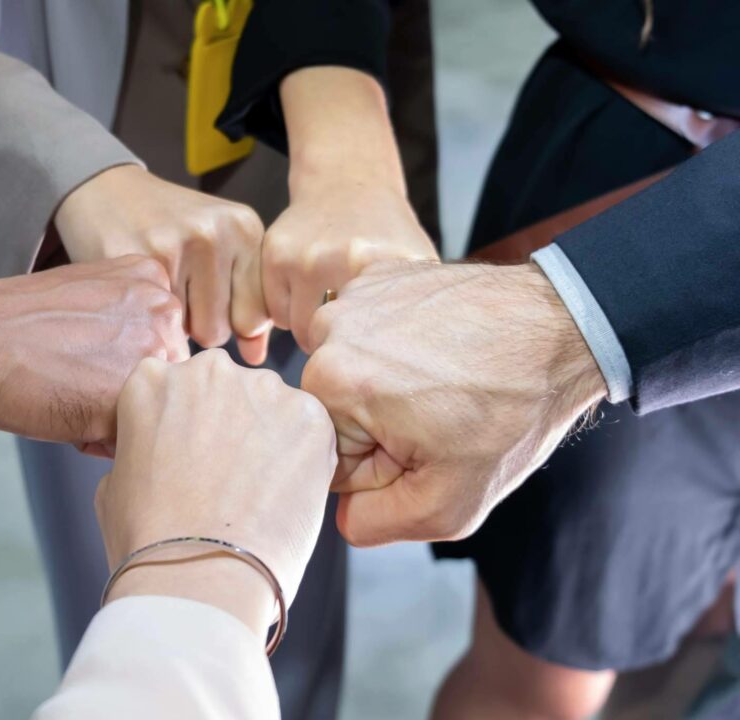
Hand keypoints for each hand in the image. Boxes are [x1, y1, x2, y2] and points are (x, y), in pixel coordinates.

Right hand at [0, 256, 187, 447]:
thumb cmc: (18, 327)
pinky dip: (102, 440)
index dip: (128, 367)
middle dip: (130, 395)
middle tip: (79, 383)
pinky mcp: (131, 394)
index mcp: (154, 282)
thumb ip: (133, 324)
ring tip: (73, 398)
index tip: (90, 361)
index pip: (167, 345)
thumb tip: (158, 376)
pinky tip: (69, 417)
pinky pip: (132, 437)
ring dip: (119, 418)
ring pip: (154, 408)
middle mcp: (163, 311)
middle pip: (168, 378)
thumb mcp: (91, 301)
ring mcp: (152, 350)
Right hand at [55, 165, 270, 363]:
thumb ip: (246, 305)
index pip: (256, 316)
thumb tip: (256, 359)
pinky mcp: (137, 261)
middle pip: (221, 330)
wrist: (107, 190)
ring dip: (173, 325)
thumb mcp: (220, 252)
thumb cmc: (171, 229)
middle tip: (179, 293)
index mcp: (244, 228)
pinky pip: (155, 324)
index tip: (212, 302)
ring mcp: (175, 246)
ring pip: (188, 332)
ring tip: (161, 290)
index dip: (231, 323)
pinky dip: (146, 318)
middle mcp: (215, 233)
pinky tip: (138, 291)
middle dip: (199, 325)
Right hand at [97, 349, 335, 637]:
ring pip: (270, 405)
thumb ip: (143, 443)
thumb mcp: (115, 480)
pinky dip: (302, 455)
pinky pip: (308, 427)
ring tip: (258, 491)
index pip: (177, 387)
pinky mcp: (308, 415)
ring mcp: (262, 389)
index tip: (191, 457)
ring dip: (268, 436)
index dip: (186, 426)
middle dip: (228, 423)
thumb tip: (163, 448)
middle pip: (225, 388)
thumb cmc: (150, 540)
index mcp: (152, 380)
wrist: (200, 577)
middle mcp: (207, 370)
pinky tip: (283, 493)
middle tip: (227, 476)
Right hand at [270, 65, 437, 350]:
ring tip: (329, 308)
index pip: (371, 341)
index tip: (374, 348)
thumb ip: (421, 306)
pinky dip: (288, 312)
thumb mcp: (417, 263)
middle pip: (332, 339)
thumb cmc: (385, 234)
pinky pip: (275, 312)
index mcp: (384, 264)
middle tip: (350, 329)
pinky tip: (306, 293)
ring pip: (298, 329)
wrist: (346, 184)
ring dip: (311, 329)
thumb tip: (416, 358)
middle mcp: (341, 258)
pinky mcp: (274, 253)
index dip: (371, 352)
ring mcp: (303, 256)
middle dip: (339, 343)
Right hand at [302, 261, 606, 545]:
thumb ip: (372, 523)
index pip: (327, 457)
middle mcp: (329, 329)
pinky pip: (370, 335)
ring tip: (445, 381)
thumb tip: (343, 512)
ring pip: (351, 374)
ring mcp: (354, 295)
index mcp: (330, 384)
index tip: (424, 447)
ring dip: (389, 387)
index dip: (380, 469)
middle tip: (438, 418)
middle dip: (380, 428)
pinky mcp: (379, 275)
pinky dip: (401, 347)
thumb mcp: (446, 506)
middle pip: (335, 413)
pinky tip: (443, 349)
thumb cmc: (511, 411)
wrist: (563, 329)